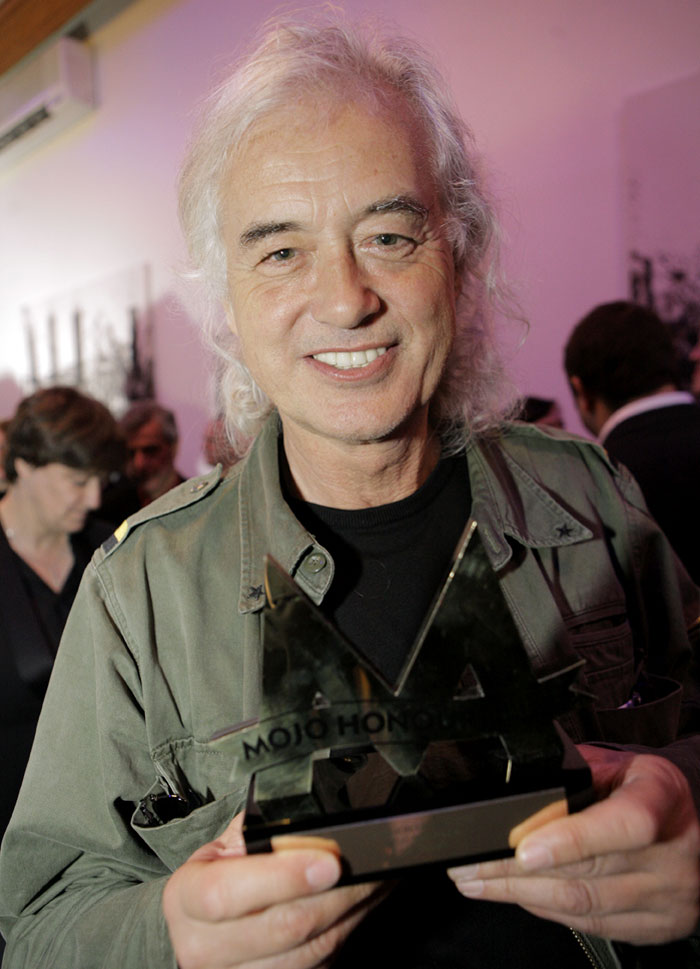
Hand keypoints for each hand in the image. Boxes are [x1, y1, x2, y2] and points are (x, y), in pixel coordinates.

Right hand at [162, 813, 384, 968]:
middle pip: (283, 927)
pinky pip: (319, 965)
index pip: (227, 894)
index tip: (328, 861)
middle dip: (337, 893)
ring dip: (353, 912)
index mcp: (185, 899)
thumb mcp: (225, 845)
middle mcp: (203, 948)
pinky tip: (363, 904)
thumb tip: (310, 825)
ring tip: (378, 878)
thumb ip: (258, 832)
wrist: (204, 929)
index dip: (282, 878)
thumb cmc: (219, 877)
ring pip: (310, 952)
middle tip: (370, 865)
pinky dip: (348, 931)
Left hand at [447, 746, 699, 943]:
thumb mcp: (617, 764)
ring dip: (519, 894)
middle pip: (587, 872)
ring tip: (477, 880)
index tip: (522, 848)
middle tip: (469, 863)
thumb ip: (574, 775)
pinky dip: (546, 908)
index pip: (623, 824)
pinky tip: (516, 895)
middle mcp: (672, 853)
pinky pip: (591, 923)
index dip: (570, 839)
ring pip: (582, 903)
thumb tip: (520, 792)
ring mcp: (668, 897)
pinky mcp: (657, 927)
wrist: (691, 823)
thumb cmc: (645, 788)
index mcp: (661, 797)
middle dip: (514, 869)